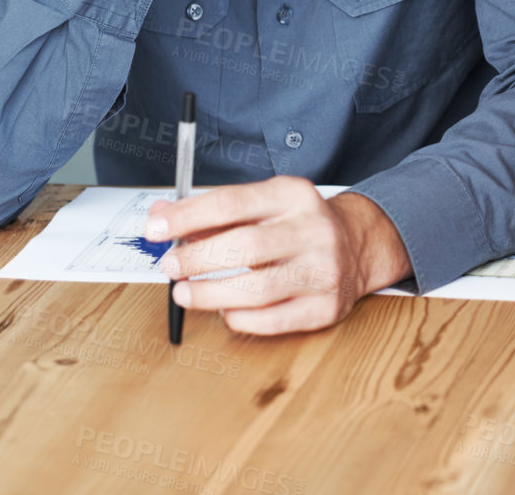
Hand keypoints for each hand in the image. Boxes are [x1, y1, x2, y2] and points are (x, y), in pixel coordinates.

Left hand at [144, 177, 411, 334]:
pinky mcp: (326, 306)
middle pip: (244, 246)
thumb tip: (160, 215)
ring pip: (257, 289)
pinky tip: (226, 310)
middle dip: (196, 259)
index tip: (155, 228)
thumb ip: (212, 211)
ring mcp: (324, 270)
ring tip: (186, 293)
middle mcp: (314, 229)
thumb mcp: (264, 204)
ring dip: (210, 294)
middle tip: (170, 266)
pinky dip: (239, 318)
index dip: (186, 217)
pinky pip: (272, 320)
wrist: (358, 245)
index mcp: (294, 195)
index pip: (232, 203)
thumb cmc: (298, 225)